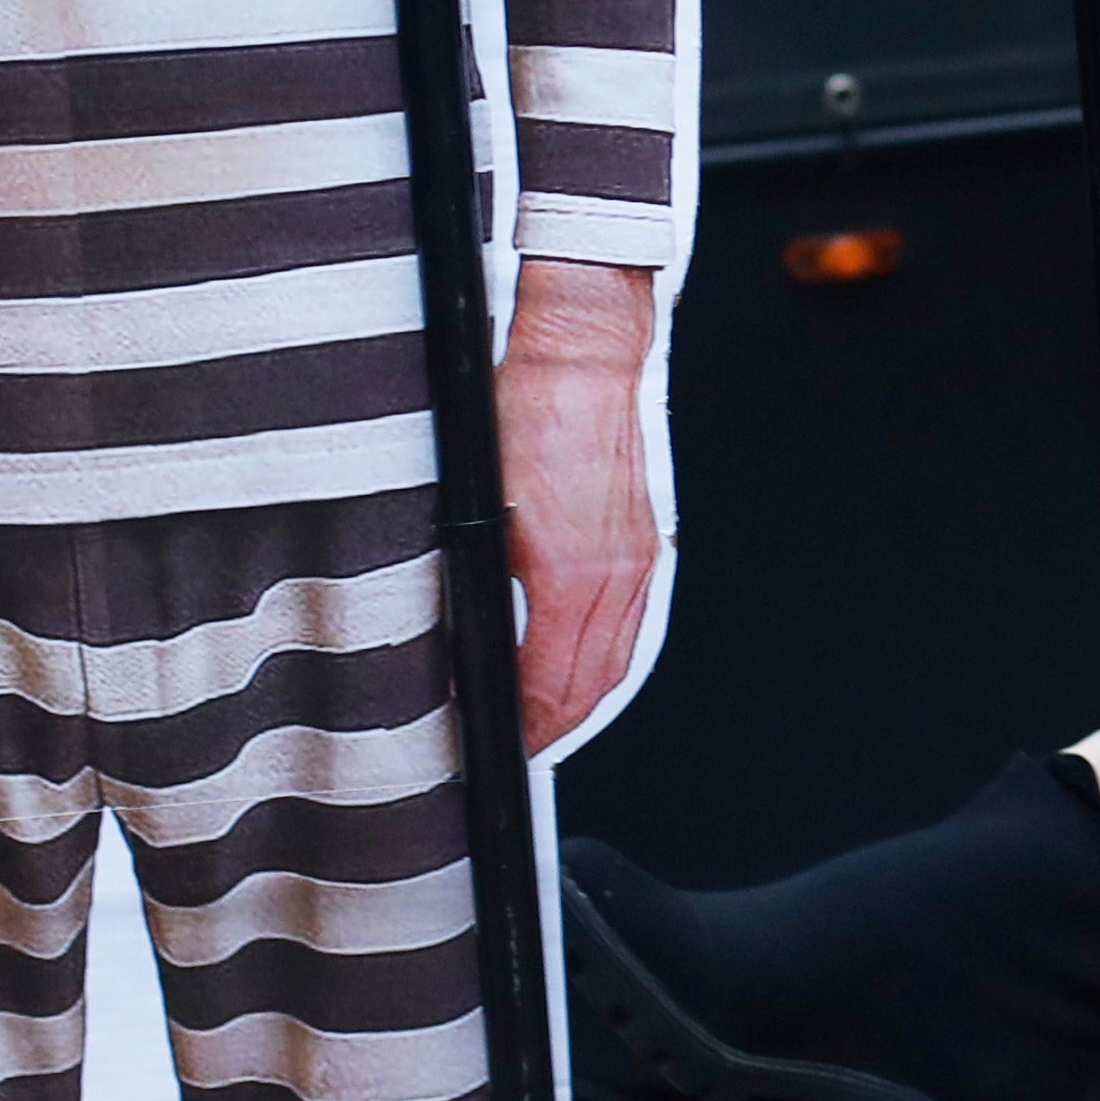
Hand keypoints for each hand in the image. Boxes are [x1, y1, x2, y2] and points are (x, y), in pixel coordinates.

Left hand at [499, 261, 664, 756]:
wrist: (583, 352)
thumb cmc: (527, 410)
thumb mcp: (477, 507)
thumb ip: (472, 582)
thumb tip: (455, 636)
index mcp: (573, 573)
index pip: (550, 685)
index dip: (522, 726)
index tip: (495, 744)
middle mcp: (617, 573)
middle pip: (594, 685)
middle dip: (555, 725)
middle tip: (517, 748)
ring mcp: (639, 556)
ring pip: (618, 658)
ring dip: (583, 696)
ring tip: (545, 716)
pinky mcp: (643, 537)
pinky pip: (630, 621)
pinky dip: (604, 655)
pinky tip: (578, 657)